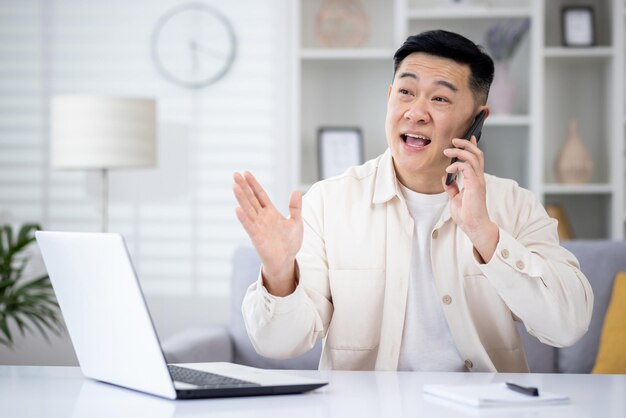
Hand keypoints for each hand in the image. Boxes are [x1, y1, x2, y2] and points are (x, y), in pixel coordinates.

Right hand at [233, 171, 301, 295]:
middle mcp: (262, 217)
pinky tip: (237, 209)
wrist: (286, 260)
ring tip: (234, 186)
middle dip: (243, 187)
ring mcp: (258, 226)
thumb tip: (297, 191)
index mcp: (270, 212)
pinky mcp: (257, 237)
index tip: (246, 173)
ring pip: (248, 209)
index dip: (253, 184)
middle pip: (251, 199)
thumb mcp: (296, 222)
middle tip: (234, 174)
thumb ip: (295, 207)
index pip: (260, 195)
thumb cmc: (290, 242)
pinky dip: (243, 218)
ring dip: (241, 198)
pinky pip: (249, 226)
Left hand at [442, 136, 498, 262]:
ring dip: (460, 151)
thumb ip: (452, 187)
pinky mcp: (475, 186)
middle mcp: (479, 178)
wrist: (474, 226)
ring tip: (447, 151)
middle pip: (477, 153)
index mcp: (475, 179)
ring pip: (474, 157)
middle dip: (466, 144)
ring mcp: (478, 181)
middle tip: (454, 140)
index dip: (472, 146)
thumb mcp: (455, 198)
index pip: (476, 158)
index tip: (467, 137)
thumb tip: (445, 178)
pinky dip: (457, 165)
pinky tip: (448, 170)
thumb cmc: (467, 214)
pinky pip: (467, 168)